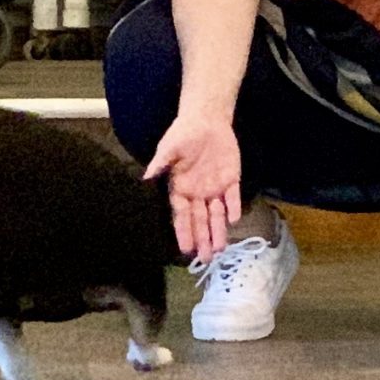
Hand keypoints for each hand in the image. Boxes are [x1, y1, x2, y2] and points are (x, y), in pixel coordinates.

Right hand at [144, 113, 243, 260]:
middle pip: (200, 220)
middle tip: (206, 260)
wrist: (206, 119)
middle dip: (202, 240)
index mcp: (181, 188)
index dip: (184, 232)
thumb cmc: (183, 134)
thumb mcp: (169, 148)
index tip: (184, 249)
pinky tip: (233, 220)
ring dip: (218, 231)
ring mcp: (215, 188)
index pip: (182, 215)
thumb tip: (145, 177)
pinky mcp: (231, 179)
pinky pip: (233, 197)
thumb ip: (160, 164)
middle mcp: (198, 192)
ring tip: (220, 250)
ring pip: (217, 215)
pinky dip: (234, 207)